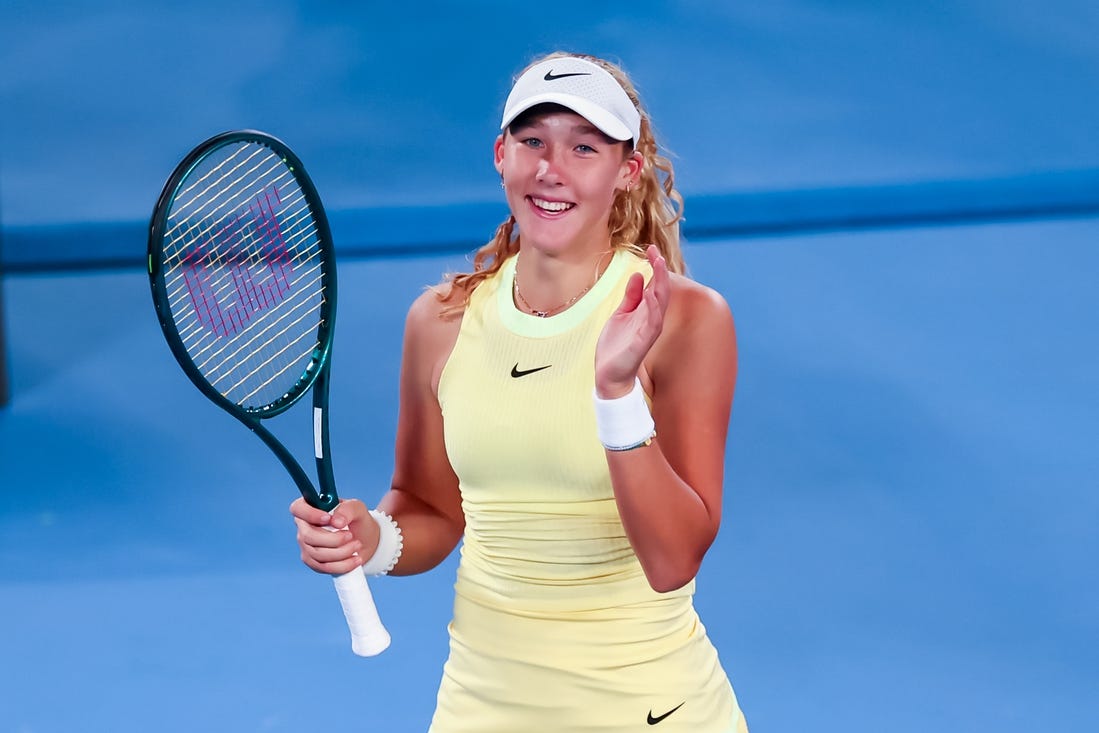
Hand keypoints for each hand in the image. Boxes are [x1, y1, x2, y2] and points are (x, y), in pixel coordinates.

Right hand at [290, 497, 379, 575]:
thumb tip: (337, 522)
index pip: (298, 508)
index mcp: (310, 507)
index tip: (329, 518)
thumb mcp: (357, 508)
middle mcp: (304, 527)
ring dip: (341, 552)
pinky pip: (324, 567)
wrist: (364, 540)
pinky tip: (355, 559)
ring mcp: (306, 546)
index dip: (309, 514)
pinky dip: (342, 565)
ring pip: (317, 553)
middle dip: (333, 539)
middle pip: (308, 536)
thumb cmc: (356, 520)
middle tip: (350, 535)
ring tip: (357, 545)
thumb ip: (347, 509)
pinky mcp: (314, 562)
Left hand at [594, 245, 669, 397]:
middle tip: (656, 251)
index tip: (651, 249)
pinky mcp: (642, 343)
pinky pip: (652, 324)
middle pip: (661, 291)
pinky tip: (650, 295)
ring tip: (659, 265)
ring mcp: (648, 331)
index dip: (655, 267)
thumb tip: (637, 275)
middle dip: (660, 270)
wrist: (608, 375)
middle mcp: (651, 320)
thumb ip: (630, 297)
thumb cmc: (616, 347)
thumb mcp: (621, 315)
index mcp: (646, 312)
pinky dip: (653, 309)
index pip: (656, 285)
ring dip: (660, 284)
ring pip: (660, 304)